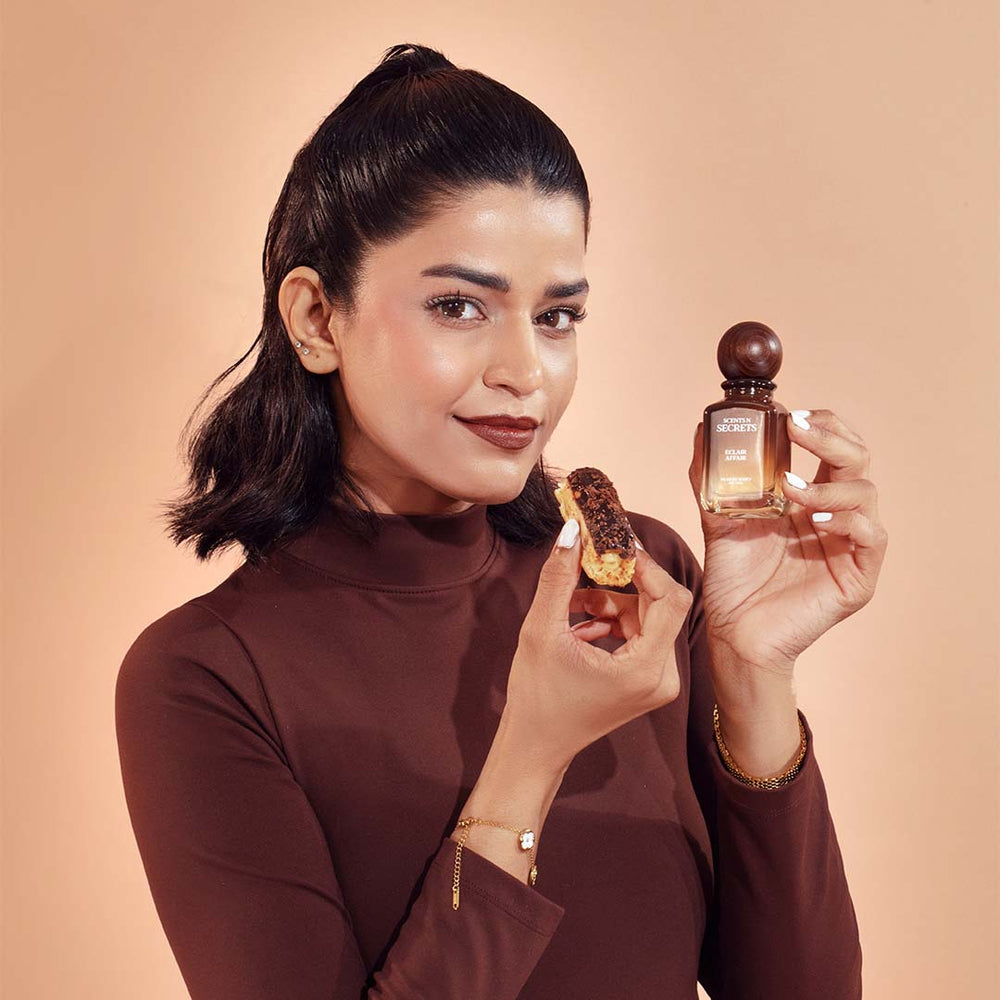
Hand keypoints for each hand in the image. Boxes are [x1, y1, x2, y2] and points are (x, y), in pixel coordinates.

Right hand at [503, 519, 692, 771]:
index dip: (646, 566)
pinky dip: (610, 621)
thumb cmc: (537, 696)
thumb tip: (571, 531)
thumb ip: (558, 578)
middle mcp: (663, 677)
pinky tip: (578, 627)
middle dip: (621, 581)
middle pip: (658, 604)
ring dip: (609, 602)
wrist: (537, 746)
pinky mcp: (648, 681)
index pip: (671, 599)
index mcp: (645, 669)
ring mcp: (658, 681)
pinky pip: (638, 633)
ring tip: (570, 605)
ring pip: (646, 616)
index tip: (614, 546)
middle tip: (587, 561)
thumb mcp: (541, 631)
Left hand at [687, 408, 888, 680]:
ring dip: (828, 483)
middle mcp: (836, 515)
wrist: (734, 632)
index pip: (835, 446)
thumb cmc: (733, 578)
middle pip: (857, 459)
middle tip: (797, 429)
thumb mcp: (719, 517)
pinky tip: (814, 518)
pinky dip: (847, 518)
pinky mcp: (859, 576)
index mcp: (811, 497)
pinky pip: (872, 535)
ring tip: (790, 488)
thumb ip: (713, 477)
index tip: (789, 416)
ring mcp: (850, 544)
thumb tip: (700, 430)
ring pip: (866, 492)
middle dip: (831, 437)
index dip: (822, 425)